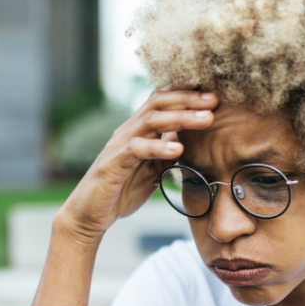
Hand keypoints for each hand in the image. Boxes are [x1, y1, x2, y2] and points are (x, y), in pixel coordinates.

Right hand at [57, 86, 217, 242]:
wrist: (89, 215)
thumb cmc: (121, 192)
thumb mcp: (152, 171)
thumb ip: (167, 154)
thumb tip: (188, 141)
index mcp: (137, 131)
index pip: (160, 100)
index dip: (184, 91)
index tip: (211, 90)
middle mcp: (126, 132)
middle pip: (158, 103)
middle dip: (188, 99)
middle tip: (215, 100)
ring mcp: (118, 146)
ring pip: (150, 121)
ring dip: (181, 118)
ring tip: (207, 120)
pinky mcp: (112, 164)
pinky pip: (136, 149)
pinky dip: (158, 147)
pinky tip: (178, 148)